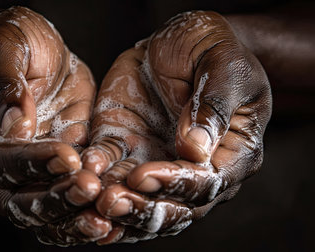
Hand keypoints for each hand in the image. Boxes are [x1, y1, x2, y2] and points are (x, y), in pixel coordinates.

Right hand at [0, 6, 108, 241]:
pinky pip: (60, 205)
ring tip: (103, 218)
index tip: (67, 156)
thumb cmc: (6, 41)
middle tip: (89, 190)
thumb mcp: (2, 46)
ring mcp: (14, 176)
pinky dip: (81, 215)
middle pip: (11, 199)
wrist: (31, 51)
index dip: (29, 163)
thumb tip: (14, 128)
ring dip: (69, 219)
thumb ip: (3, 86)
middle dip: (52, 200)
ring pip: (37, 213)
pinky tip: (107, 219)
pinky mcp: (47, 175)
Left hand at [81, 10, 271, 242]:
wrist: (180, 40)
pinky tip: (82, 175)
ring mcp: (157, 159)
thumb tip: (195, 150)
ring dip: (117, 204)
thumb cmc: (211, 48)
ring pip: (140, 197)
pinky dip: (96, 173)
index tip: (144, 175)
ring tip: (93, 199)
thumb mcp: (223, 66)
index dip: (175, 185)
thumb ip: (214, 107)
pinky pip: (110, 164)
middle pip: (173, 205)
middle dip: (141, 207)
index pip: (207, 184)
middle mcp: (195, 167)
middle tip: (112, 202)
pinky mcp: (126, 144)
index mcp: (232, 154)